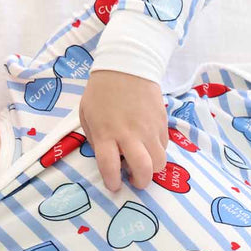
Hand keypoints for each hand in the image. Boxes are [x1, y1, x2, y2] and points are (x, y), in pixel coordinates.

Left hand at [79, 69, 168, 193]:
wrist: (127, 65)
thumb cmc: (101, 92)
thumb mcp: (87, 115)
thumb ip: (95, 139)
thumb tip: (109, 158)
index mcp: (106, 133)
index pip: (110, 166)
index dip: (113, 181)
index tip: (114, 185)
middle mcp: (129, 134)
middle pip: (143, 169)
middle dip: (141, 182)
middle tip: (135, 180)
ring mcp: (148, 129)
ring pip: (159, 162)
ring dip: (152, 169)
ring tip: (143, 163)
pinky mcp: (162, 122)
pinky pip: (164, 146)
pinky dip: (157, 151)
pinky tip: (148, 145)